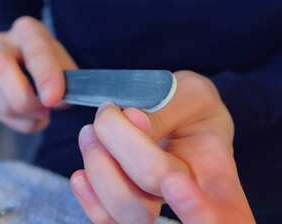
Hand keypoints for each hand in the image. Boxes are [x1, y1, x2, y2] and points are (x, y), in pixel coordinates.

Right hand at [0, 16, 76, 132]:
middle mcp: (0, 45)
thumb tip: (57, 102)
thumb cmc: (51, 62)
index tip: (54, 98)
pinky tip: (34, 116)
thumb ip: (67, 80)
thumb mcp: (65, 63)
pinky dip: (24, 123)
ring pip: (2, 102)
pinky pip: (2, 116)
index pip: (34, 52)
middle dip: (27, 100)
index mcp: (27, 31)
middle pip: (0, 69)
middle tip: (48, 109)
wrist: (29, 62)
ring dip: (29, 116)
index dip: (45, 76)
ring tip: (44, 112)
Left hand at [70, 71, 254, 223]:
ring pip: (125, 215)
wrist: (178, 114)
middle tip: (108, 113)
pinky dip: (89, 196)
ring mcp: (153, 204)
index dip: (198, 210)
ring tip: (90, 132)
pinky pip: (106, 218)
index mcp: (216, 174)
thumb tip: (131, 120)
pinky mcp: (126, 202)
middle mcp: (186, 199)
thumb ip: (165, 109)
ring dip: (99, 169)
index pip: (223, 214)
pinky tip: (81, 174)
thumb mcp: (190, 94)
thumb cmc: (190, 104)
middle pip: (148, 208)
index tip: (171, 178)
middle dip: (123, 155)